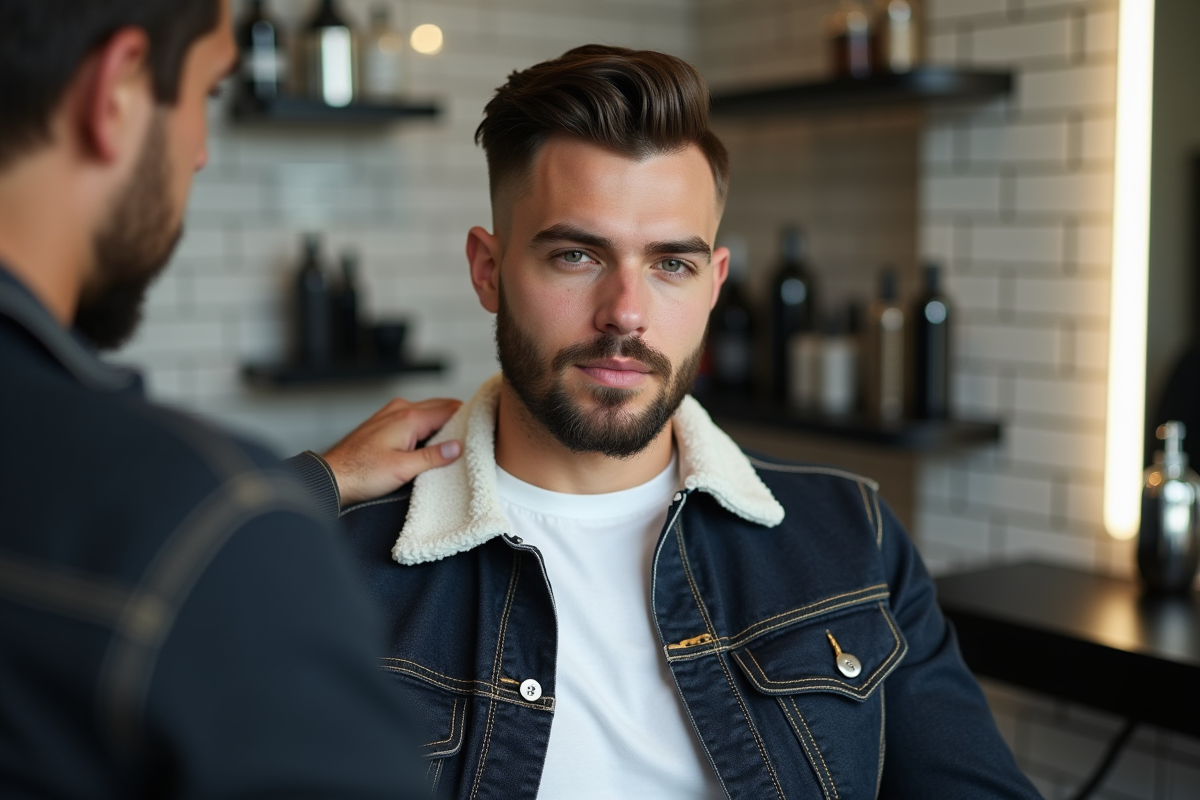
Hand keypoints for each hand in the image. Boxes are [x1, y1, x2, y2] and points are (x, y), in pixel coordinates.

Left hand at [322, 397, 463, 506]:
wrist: (332, 476)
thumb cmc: (361, 473)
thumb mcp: (403, 469)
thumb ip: (433, 457)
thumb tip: (458, 447)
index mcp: (409, 417)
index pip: (450, 409)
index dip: (468, 418)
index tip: (482, 428)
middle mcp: (401, 409)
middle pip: (441, 406)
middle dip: (458, 419)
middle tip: (474, 436)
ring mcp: (392, 413)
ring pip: (428, 411)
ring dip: (442, 422)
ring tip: (455, 441)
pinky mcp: (386, 422)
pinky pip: (415, 417)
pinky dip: (427, 425)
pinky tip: (431, 442)